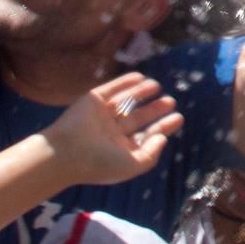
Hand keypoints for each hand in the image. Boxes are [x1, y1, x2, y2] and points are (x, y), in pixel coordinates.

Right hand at [41, 72, 181, 187]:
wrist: (66, 152)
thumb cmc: (100, 162)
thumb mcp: (132, 165)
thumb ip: (150, 154)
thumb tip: (163, 139)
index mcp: (119, 150)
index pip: (145, 136)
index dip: (163, 126)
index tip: (178, 117)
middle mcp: (110, 133)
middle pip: (137, 118)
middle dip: (154, 109)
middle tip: (171, 101)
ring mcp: (101, 116)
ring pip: (125, 102)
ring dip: (141, 93)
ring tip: (157, 86)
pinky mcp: (92, 101)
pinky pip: (112, 89)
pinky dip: (125, 82)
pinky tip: (140, 78)